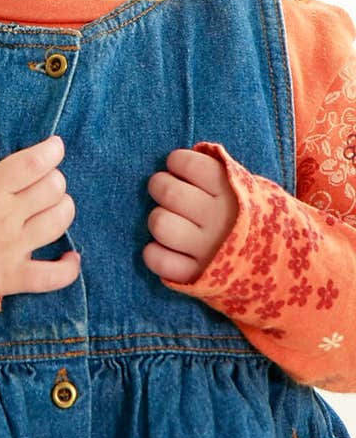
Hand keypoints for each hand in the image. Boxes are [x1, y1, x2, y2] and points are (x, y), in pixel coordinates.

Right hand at [0, 134, 80, 305]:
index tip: (55, 147)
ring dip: (64, 209)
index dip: (52, 151)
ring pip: (59, 222)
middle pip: (53, 188)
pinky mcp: (14, 277)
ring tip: (56, 207)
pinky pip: (53, 276)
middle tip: (47, 181)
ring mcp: (13, 247)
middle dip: (56, 179)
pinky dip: (68, 267)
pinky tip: (71, 257)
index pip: (33, 162)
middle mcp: (7, 215)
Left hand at [142, 148, 238, 284]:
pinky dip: (155, 253)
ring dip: (158, 219)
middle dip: (160, 186)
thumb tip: (177, 160)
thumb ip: (217, 172)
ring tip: (170, 220)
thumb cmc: (251, 217)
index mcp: (232, 191)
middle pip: (167, 192)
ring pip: (160, 224)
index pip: (187, 163)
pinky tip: (166, 248)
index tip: (180, 169)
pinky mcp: (196, 276)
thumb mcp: (248, 188)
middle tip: (168, 192)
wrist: (282, 266)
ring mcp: (207, 249)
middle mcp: (219, 219)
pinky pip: (158, 260)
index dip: (176, 162)